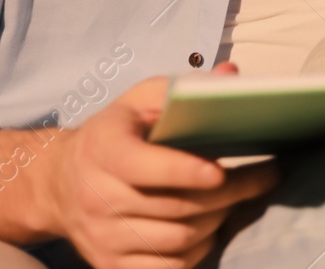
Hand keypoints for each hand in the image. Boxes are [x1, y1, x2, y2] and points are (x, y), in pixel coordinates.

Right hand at [35, 70, 277, 268]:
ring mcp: (103, 237)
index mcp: (103, 149)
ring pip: (177, 239)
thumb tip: (233, 75)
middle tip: (264, 177)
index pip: (142, 166)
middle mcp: (97, 197)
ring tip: (237, 198)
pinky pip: (169, 267)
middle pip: (172, 206)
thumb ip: (185, 88)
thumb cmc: (115, 134)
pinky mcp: (111, 265)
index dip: (183, 171)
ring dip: (218, 220)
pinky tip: (211, 226)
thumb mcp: (140, 100)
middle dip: (227, 193)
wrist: (60, 183)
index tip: (220, 170)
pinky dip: (199, 249)